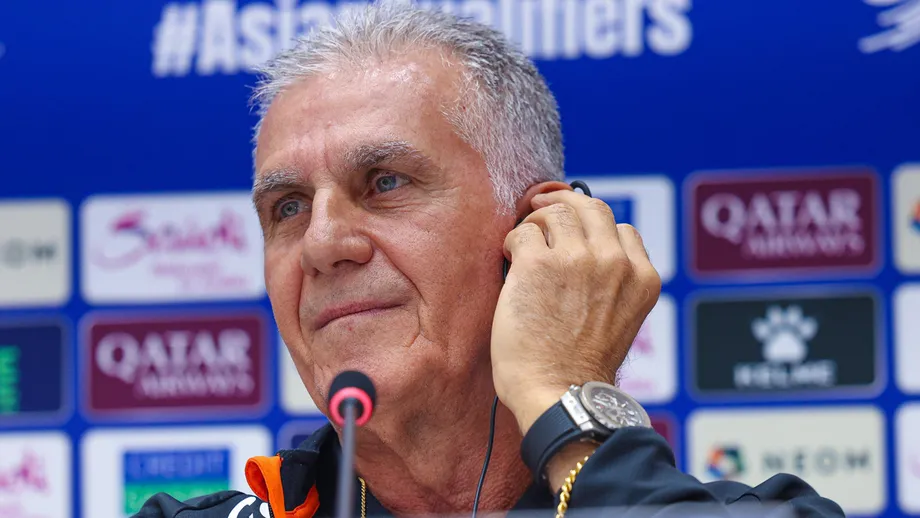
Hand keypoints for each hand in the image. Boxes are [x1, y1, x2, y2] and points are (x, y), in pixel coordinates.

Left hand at [490, 189, 660, 434]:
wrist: (558, 393)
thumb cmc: (580, 368)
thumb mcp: (620, 319)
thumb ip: (612, 284)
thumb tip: (582, 253)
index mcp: (641, 278)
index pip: (622, 229)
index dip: (593, 226)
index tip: (574, 232)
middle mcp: (615, 262)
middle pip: (592, 208)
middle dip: (564, 204)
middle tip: (539, 207)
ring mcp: (577, 259)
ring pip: (556, 213)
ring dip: (536, 221)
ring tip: (523, 241)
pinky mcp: (538, 264)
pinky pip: (523, 231)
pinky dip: (514, 240)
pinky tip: (510, 258)